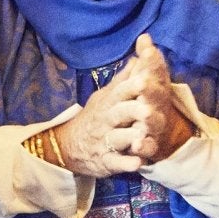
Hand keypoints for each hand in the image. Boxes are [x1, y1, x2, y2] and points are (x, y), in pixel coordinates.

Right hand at [54, 37, 186, 177]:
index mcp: (109, 102)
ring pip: (119, 138)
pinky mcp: (106, 161)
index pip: (122, 90)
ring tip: (143, 136)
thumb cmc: (96, 117)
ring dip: (131, 137)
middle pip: (120, 112)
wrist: (69, 145)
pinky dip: (126, 164)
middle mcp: (106, 120)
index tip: (148, 78)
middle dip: (134, 110)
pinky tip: (138, 163)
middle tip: (149, 109)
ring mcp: (105, 141)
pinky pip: (116, 163)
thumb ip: (125, 78)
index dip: (134, 85)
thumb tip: (140, 54)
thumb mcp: (107, 95)